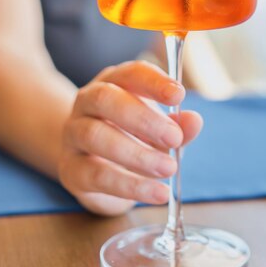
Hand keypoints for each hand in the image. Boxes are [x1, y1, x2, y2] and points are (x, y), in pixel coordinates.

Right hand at [58, 61, 201, 215]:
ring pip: (95, 135)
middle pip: (106, 99)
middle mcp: (87, 101)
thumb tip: (194, 120)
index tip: (179, 95)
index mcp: (113, 82)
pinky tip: (157, 193)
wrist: (94, 167)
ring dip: (136, 154)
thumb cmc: (132, 137)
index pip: (130, 73)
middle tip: (174, 138)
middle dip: (143, 119)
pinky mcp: (71, 169)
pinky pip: (96, 174)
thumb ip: (178, 125)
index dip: (154, 82)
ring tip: (168, 168)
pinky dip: (130, 185)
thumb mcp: (160, 129)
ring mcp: (73, 133)